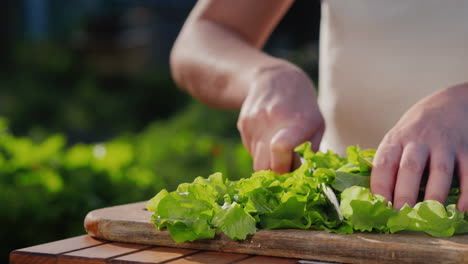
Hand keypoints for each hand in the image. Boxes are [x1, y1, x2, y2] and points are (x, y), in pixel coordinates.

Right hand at [237, 63, 323, 173]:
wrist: (276, 78)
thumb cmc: (303, 108)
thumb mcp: (317, 125)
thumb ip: (312, 151)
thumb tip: (302, 175)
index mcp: (296, 122)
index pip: (280, 149)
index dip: (283, 166)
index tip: (291, 168)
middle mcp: (272, 120)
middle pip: (263, 165)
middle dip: (273, 172)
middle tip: (285, 165)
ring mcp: (254, 122)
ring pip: (256, 160)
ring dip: (267, 160)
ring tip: (278, 144)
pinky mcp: (243, 124)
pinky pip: (250, 149)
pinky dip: (259, 149)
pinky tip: (268, 134)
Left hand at [370, 83, 467, 209]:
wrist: (450, 101)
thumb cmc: (416, 128)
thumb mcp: (397, 137)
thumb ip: (389, 161)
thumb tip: (374, 196)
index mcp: (396, 139)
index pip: (383, 163)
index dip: (380, 185)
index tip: (378, 206)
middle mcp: (419, 140)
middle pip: (410, 168)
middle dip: (405, 193)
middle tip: (402, 215)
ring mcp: (444, 144)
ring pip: (440, 171)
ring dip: (434, 195)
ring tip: (429, 215)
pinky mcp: (465, 149)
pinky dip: (467, 191)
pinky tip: (461, 209)